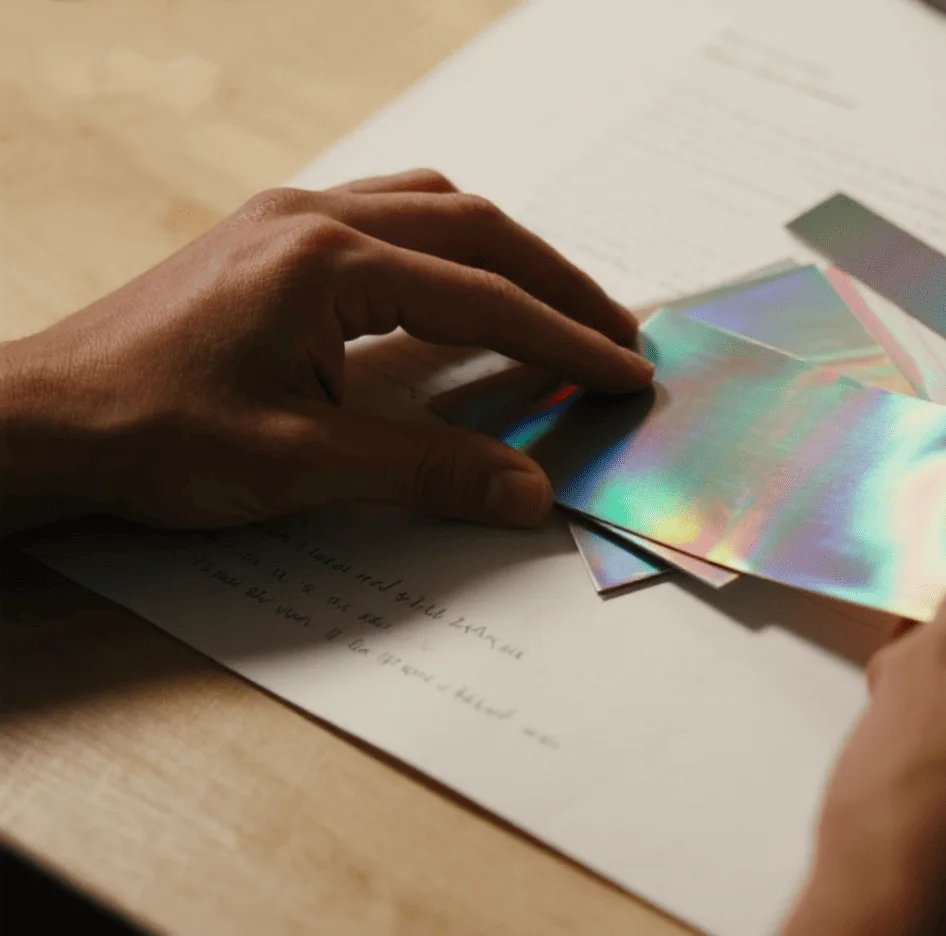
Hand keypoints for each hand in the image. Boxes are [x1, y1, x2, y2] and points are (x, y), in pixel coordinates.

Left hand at [0, 170, 650, 531]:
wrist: (42, 420)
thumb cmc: (152, 436)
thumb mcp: (300, 467)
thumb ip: (425, 470)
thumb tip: (527, 489)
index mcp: (327, 263)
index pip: (482, 298)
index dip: (565, 339)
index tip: (626, 369)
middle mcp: (314, 219)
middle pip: (476, 228)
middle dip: (557, 282)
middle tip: (619, 333)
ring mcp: (290, 220)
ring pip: (436, 207)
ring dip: (508, 254)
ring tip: (557, 305)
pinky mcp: (272, 239)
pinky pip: (390, 215)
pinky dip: (452, 247)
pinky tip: (463, 289)